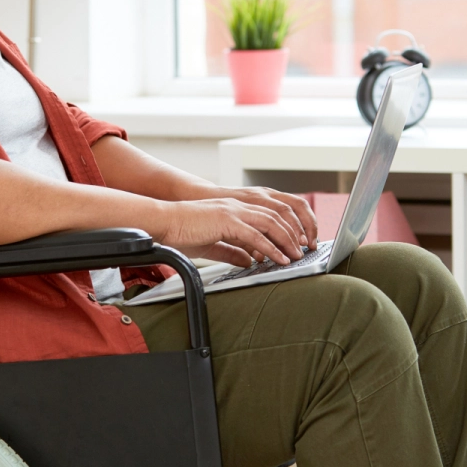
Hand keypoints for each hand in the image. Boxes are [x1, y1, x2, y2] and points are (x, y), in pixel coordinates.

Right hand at [150, 198, 306, 267]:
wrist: (164, 223)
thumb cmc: (182, 232)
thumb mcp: (212, 244)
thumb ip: (232, 251)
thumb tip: (248, 260)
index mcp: (236, 209)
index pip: (271, 214)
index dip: (287, 228)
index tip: (296, 244)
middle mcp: (238, 206)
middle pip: (277, 215)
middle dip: (294, 233)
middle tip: (303, 250)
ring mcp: (234, 211)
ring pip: (271, 223)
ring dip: (287, 240)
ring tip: (295, 256)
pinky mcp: (227, 220)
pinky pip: (256, 235)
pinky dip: (271, 248)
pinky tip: (279, 259)